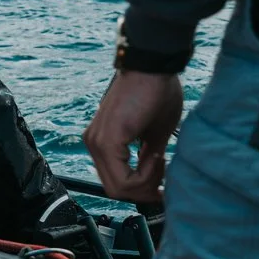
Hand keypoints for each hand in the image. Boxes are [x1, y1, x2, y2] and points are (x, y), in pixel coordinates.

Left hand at [85, 69, 184, 203]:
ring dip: (146, 182)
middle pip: (116, 191)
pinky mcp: (106, 141)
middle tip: (164, 178)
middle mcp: (94, 143)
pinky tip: (156, 157)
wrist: (153, 67)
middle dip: (144, 191)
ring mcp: (97, 142)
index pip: (117, 183)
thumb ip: (149, 158)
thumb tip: (153, 181)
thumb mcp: (155, 134)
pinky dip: (144, 176)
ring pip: (118, 188)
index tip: (162, 182)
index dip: (142, 190)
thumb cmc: (157, 92)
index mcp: (103, 141)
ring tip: (160, 159)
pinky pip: (123, 179)